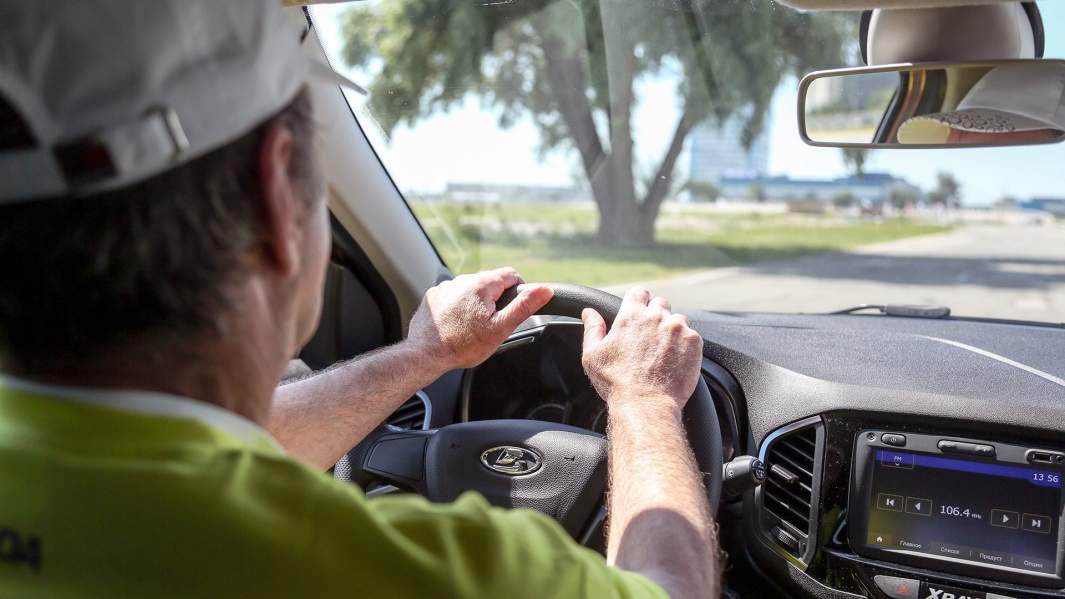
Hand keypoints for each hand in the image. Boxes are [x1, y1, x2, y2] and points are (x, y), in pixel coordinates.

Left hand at [406, 268, 552, 369]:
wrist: (425, 354)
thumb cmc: (463, 345)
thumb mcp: (500, 328)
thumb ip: (523, 307)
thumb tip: (544, 290)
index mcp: (482, 284)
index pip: (511, 275)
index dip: (519, 291)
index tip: (513, 309)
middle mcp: (463, 280)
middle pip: (490, 282)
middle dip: (495, 300)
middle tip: (492, 323)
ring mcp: (446, 287)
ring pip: (470, 289)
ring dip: (475, 303)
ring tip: (471, 327)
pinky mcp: (433, 296)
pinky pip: (453, 296)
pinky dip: (457, 307)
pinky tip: (455, 324)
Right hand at [581, 287, 702, 411]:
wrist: (646, 404)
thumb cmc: (616, 382)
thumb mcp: (593, 355)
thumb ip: (592, 328)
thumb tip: (589, 312)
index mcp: (631, 315)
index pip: (639, 292)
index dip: (638, 301)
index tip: (638, 313)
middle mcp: (657, 316)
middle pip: (660, 303)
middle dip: (655, 315)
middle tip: (649, 338)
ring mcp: (678, 328)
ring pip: (677, 320)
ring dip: (671, 331)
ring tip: (662, 353)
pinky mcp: (694, 343)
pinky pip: (691, 336)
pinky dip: (684, 346)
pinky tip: (674, 361)